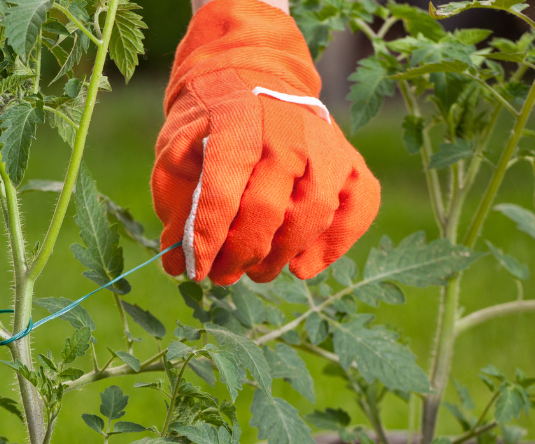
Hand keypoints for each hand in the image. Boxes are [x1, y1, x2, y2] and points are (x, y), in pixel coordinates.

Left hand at [154, 0, 379, 284]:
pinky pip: (360, 205)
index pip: (221, 194)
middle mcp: (287, 132)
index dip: (206, 241)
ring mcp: (325, 144)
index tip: (195, 270)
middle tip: (223, 275)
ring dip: (282, 255)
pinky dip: (335, 243)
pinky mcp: (350, 158)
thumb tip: (174, 264)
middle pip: (267, 211)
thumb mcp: (175, 153)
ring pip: (314, 214)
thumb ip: (176, 206)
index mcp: (235, 126)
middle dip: (241, 255)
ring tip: (257, 271)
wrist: (250, 75)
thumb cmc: (208, 125)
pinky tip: (303, 266)